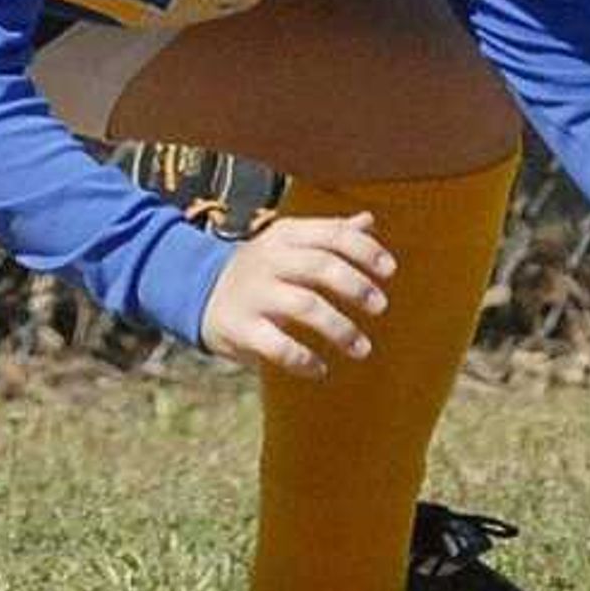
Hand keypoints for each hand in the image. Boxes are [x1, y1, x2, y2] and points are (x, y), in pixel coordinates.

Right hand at [195, 211, 393, 376]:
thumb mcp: (289, 244)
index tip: (390, 271)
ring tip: (362, 348)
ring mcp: (253, 294)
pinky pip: (276, 345)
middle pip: (319, 266)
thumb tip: (369, 221)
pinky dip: (302, 360)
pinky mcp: (239, 328)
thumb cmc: (262, 268)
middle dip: (356, 286)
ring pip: (304, 305)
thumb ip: (328, 234)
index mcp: (285, 235)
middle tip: (381, 307)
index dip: (365, 250)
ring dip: (339, 328)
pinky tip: (320, 369)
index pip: (332, 234)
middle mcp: (269, 259)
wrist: (199, 291)